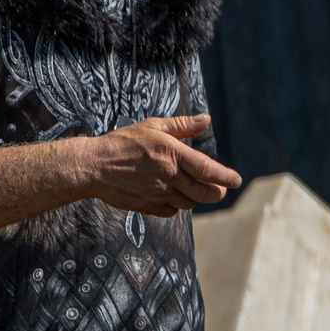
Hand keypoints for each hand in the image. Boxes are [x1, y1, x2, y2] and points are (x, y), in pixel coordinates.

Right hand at [74, 115, 239, 215]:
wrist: (93, 166)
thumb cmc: (122, 142)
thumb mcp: (152, 127)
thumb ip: (181, 126)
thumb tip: (206, 120)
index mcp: (171, 153)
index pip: (207, 169)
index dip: (226, 177)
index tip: (236, 180)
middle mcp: (167, 175)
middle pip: (205, 192)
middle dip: (217, 192)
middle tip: (219, 188)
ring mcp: (158, 193)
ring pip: (190, 203)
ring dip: (195, 197)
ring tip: (190, 187)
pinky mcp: (149, 206)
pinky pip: (172, 210)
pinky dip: (177, 205)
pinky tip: (171, 194)